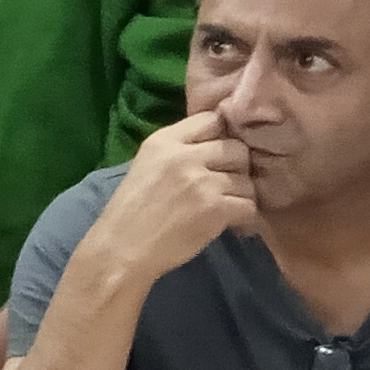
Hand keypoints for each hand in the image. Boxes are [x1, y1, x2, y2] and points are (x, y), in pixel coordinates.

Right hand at [85, 111, 261, 288]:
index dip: (221, 136)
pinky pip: (249, 205)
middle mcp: (183, 155)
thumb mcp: (147, 166)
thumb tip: (218, 145)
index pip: (211, 119)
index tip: (216, 155)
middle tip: (223, 186)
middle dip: (236, 168)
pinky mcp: (215, 208)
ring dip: (240, 196)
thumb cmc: (131, 212)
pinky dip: (243, 218)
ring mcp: (201, 181)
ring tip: (222, 209)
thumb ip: (178, 151)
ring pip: (247, 180)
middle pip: (236, 148)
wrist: (121, 250)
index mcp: (162, 141)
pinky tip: (228, 224)